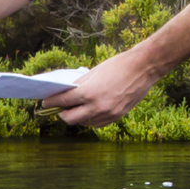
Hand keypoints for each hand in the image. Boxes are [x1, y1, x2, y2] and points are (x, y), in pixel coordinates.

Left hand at [41, 47, 158, 127]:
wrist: (144, 67)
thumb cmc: (118, 65)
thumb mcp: (94, 72)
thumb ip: (79, 85)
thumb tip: (66, 92)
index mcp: (89, 93)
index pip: (63, 102)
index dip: (51, 102)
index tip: (45, 102)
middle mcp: (97, 107)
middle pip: (70, 119)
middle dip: (62, 113)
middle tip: (59, 108)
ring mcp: (108, 113)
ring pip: (84, 123)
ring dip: (77, 117)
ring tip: (74, 109)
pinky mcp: (117, 116)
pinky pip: (97, 123)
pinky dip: (90, 119)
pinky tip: (89, 111)